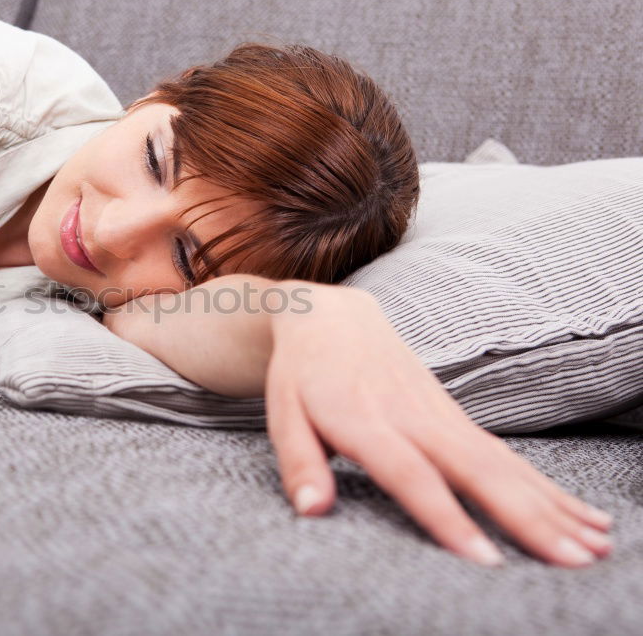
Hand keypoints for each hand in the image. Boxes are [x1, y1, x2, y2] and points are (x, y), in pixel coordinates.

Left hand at [265, 283, 614, 567]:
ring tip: (592, 544)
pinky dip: (543, 484)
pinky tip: (578, 513)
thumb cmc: (303, 374)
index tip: (484, 556)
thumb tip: (311, 511)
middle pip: (475, 468)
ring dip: (549, 503)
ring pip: (501, 461)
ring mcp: (439, 412)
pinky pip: (504, 454)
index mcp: (365, 419)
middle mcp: (412, 415)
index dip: (446, 515)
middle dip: (526, 515)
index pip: (410, 474)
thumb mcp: (283, 414)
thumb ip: (299, 463)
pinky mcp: (454, 414)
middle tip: (570, 557)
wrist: (332, 318)